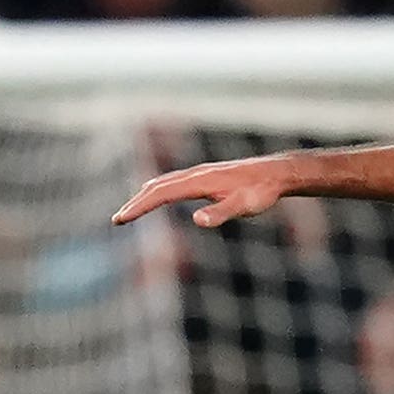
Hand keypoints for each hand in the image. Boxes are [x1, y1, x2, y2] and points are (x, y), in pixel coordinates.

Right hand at [113, 157, 301, 227]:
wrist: (275, 173)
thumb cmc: (260, 192)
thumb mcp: (243, 207)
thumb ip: (221, 213)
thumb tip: (197, 220)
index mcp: (198, 182)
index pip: (160, 194)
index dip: (139, 207)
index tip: (121, 219)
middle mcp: (194, 174)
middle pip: (156, 187)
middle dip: (136, 203)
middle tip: (118, 220)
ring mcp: (199, 173)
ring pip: (164, 182)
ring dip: (144, 195)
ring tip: (131, 209)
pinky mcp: (206, 175)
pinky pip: (174, 181)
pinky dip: (159, 189)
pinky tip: (159, 194)